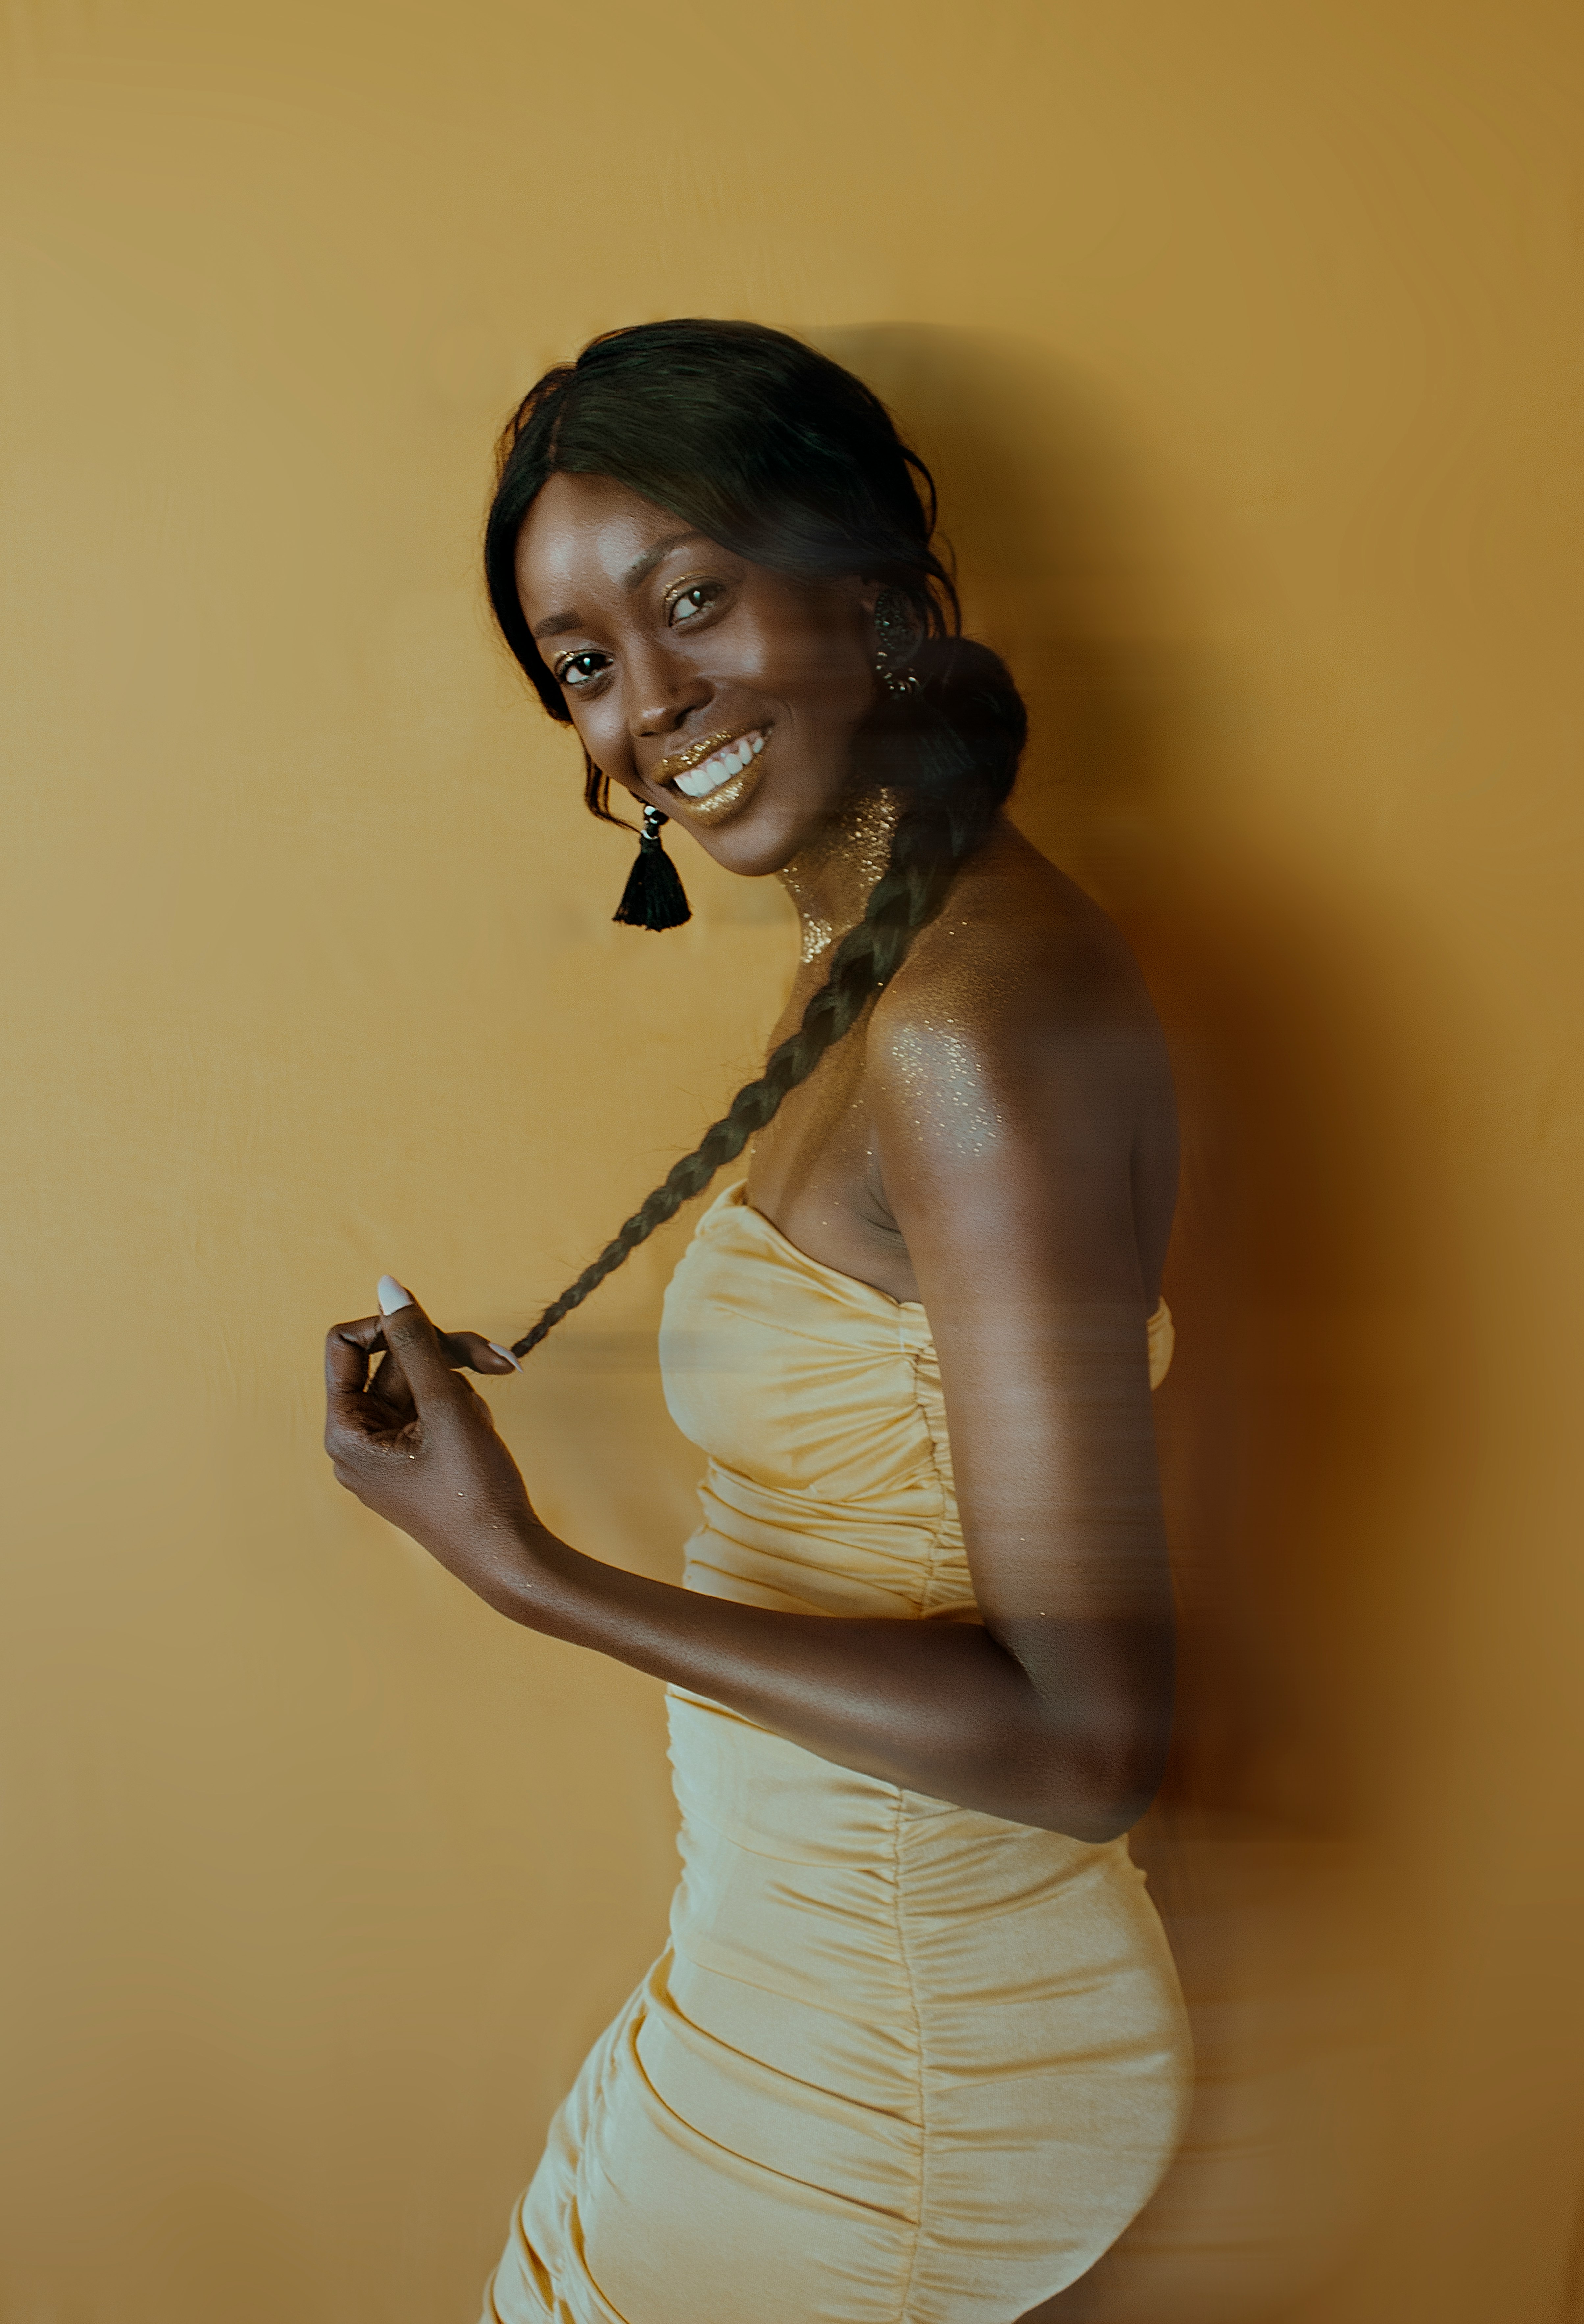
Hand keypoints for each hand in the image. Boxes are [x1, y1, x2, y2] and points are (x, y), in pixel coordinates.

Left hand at [323, 1280, 542, 1615]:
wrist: (510, 1558)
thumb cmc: (473, 1491)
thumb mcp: (446, 1405)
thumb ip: (416, 1341)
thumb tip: (388, 1285)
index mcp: (345, 1432)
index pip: (346, 1346)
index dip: (392, 1327)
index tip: (436, 1330)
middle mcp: (357, 1443)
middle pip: (392, 1364)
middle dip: (445, 1356)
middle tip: (498, 1358)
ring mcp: (387, 1455)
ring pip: (419, 1385)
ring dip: (460, 1386)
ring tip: (488, 1416)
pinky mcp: (416, 1462)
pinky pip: (432, 1412)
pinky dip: (462, 1410)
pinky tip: (483, 1432)